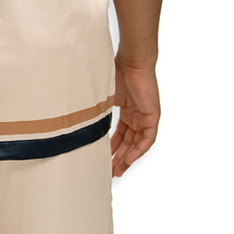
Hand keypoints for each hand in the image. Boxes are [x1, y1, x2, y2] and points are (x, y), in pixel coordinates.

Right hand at [110, 54, 160, 177]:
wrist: (131, 62)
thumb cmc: (117, 73)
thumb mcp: (104, 98)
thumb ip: (99, 112)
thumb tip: (80, 123)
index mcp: (127, 111)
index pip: (121, 135)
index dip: (113, 148)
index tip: (104, 160)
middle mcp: (137, 116)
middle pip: (129, 142)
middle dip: (119, 158)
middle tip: (110, 172)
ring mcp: (146, 116)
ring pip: (138, 143)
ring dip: (129, 158)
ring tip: (118, 171)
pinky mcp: (153, 116)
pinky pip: (148, 138)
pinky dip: (139, 149)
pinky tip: (130, 159)